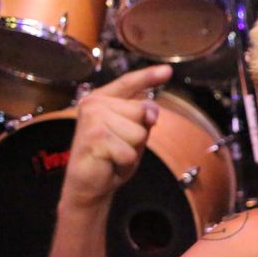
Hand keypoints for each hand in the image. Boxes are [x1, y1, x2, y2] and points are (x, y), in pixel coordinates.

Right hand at [62, 65, 171, 208]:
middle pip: (141, 111)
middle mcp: (94, 104)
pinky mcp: (94, 137)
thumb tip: (152, 109)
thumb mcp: (134, 134)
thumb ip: (143, 117)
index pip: (129, 83)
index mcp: (103, 99)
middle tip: (119, 146)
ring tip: (114, 154)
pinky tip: (109, 162)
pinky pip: (129, 150)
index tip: (168, 70)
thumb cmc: (111, 158)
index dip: (149, 76)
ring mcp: (92, 119)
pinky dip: (125, 161)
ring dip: (131, 149)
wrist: (90, 186)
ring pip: (138, 132)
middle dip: (138, 134)